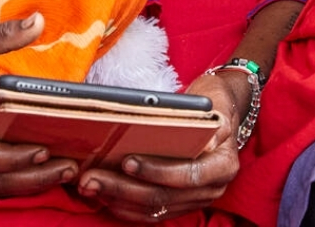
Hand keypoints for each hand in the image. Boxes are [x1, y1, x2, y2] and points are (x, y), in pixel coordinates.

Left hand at [76, 70, 240, 221]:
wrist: (223, 110)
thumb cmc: (215, 102)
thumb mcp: (215, 102)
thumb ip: (206, 120)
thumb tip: (190, 134)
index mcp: (223, 165)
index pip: (188, 175)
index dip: (157, 171)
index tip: (127, 161)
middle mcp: (212, 188)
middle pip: (163, 196)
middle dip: (124, 189)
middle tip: (92, 178)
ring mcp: (195, 199)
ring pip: (153, 208)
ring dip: (118, 199)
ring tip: (90, 186)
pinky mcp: (181, 202)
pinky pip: (152, 212)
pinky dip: (126, 206)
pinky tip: (105, 196)